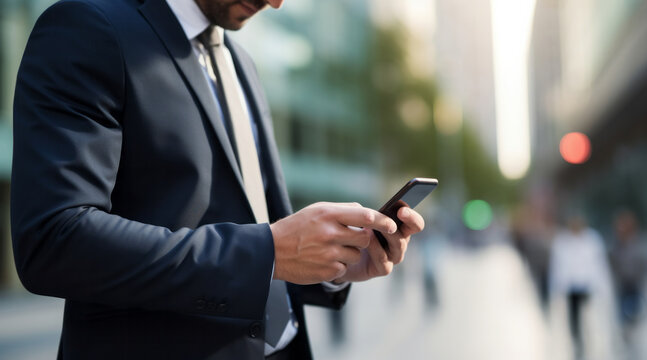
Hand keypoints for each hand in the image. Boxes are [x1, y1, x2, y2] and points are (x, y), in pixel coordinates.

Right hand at [270, 202, 396, 283]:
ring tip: (329, 250)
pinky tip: (322, 260)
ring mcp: (328, 253)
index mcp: (329, 214)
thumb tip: (367, 212)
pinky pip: (345, 269)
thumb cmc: (297, 228)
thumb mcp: (316, 210)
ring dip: (349, 254)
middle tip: (349, 238)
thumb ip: (343, 210)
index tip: (391, 225)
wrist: (271, 251)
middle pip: (365, 238)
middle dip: (362, 240)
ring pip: (356, 255)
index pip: (365, 216)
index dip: (382, 221)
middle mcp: (330, 233)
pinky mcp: (327, 270)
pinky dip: (338, 266)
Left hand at [334, 206, 424, 282]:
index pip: (415, 222)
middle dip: (408, 220)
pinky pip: (383, 259)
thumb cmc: (354, 234)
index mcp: (399, 228)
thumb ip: (369, 215)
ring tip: (375, 225)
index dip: (412, 216)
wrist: (342, 257)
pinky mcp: (383, 269)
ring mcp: (394, 256)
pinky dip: (376, 248)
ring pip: (399, 244)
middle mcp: (400, 241)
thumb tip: (372, 212)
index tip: (402, 209)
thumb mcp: (360, 220)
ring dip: (388, 233)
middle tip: (400, 212)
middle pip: (412, 231)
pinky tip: (366, 241)